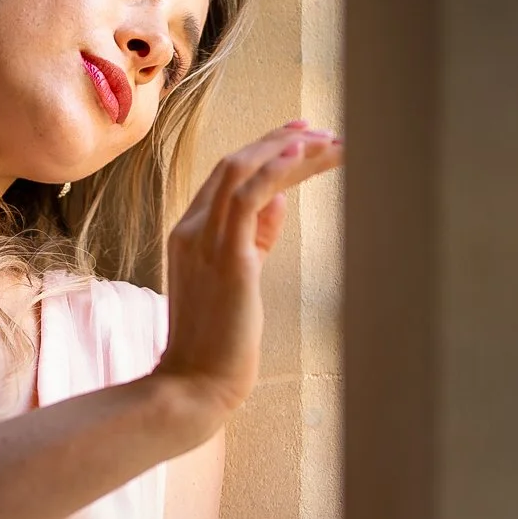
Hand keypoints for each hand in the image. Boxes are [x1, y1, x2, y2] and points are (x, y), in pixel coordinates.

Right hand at [154, 123, 342, 426]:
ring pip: (241, 172)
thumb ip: (252, 239)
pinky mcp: (227, 260)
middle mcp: (191, 231)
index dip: (264, 149)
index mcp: (189, 235)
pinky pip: (246, 200)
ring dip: (287, 150)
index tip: (299, 134)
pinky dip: (274, 171)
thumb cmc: (218, 344)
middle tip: (325, 132)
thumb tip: (277, 201)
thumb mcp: (236, 280)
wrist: (194, 385)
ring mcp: (204, 243)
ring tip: (328, 141)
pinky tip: (301, 153)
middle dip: (281, 141)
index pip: (226, 177)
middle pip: (234, 164)